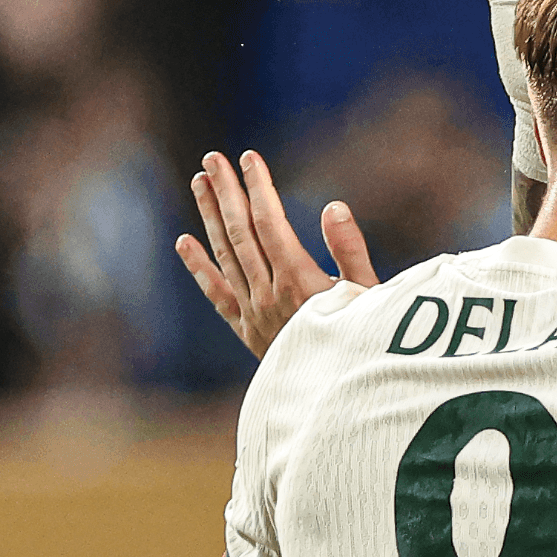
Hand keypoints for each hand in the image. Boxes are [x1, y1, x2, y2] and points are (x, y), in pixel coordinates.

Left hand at [174, 150, 378, 358]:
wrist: (345, 397)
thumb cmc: (367, 343)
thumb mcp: (372, 297)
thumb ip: (351, 251)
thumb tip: (333, 206)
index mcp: (300, 283)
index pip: (270, 224)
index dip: (258, 189)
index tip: (250, 159)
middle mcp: (269, 295)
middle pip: (241, 234)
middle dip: (227, 193)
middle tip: (212, 160)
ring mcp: (254, 314)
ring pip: (225, 257)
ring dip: (210, 218)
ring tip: (200, 183)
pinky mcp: (248, 332)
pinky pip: (218, 296)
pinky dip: (200, 269)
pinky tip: (185, 242)